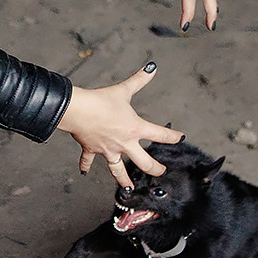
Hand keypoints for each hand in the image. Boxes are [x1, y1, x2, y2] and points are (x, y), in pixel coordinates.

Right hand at [59, 62, 183, 189]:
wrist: (78, 110)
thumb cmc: (100, 102)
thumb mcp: (123, 90)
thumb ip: (139, 80)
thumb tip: (151, 68)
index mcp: (135, 129)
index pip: (159, 135)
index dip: (172, 137)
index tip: (179, 138)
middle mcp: (124, 143)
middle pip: (144, 162)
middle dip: (155, 169)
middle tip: (161, 172)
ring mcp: (108, 150)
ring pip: (118, 170)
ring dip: (125, 180)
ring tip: (130, 189)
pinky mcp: (92, 150)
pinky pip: (88, 161)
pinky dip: (85, 166)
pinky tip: (84, 172)